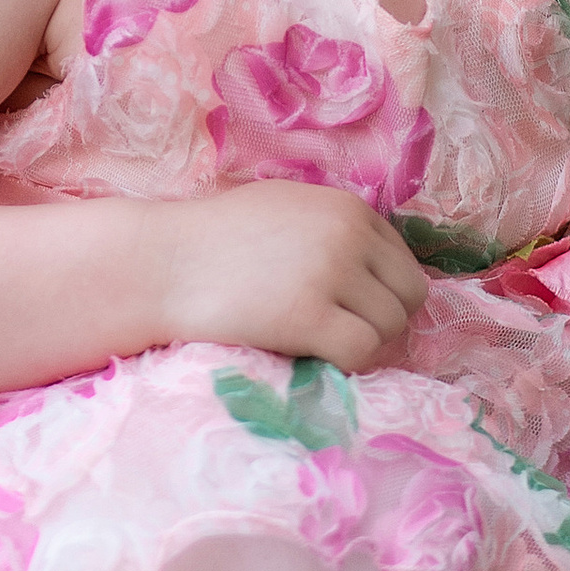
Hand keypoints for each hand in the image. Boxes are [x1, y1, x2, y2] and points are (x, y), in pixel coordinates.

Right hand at [155, 180, 429, 372]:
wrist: (161, 264)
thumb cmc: (214, 241)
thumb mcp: (286, 210)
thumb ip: (334, 230)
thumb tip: (377, 271)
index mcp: (348, 208)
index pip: (404, 263)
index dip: (380, 294)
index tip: (348, 309)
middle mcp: (347, 234)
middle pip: (408, 297)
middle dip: (380, 321)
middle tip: (339, 332)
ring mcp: (330, 273)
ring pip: (389, 328)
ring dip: (361, 343)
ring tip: (317, 341)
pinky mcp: (308, 315)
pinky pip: (362, 352)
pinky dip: (343, 363)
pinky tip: (310, 354)